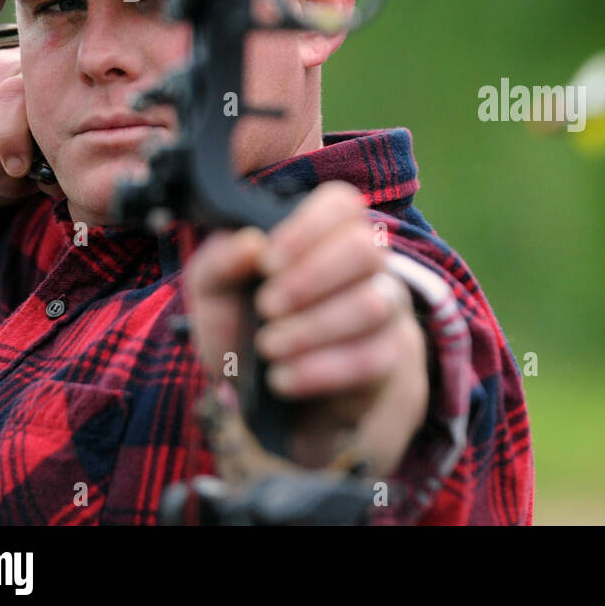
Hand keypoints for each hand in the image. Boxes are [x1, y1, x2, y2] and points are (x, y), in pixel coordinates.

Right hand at [0, 47, 60, 201]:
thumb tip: (53, 186)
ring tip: (3, 176)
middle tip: (19, 185)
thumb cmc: (37, 109)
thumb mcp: (52, 117)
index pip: (11, 104)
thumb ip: (54, 145)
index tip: (22, 172)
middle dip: (5, 180)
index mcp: (29, 74)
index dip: (15, 147)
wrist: (2, 77)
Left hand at [184, 180, 428, 476]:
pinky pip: (372, 357)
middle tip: (267, 306)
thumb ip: (220, 263)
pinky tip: (283, 379)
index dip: (305, 228)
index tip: (266, 263)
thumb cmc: (243, 330)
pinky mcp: (390, 359)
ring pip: (373, 303)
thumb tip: (251, 244)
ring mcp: (386, 310)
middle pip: (366, 248)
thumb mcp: (214, 296)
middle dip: (310, 278)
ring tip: (270, 346)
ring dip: (312, 327)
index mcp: (326, 236)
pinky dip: (320, 369)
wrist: (260, 401)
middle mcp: (367, 266)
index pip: (342, 204)